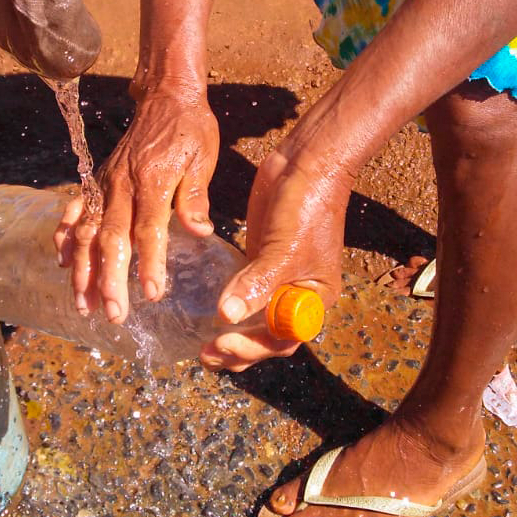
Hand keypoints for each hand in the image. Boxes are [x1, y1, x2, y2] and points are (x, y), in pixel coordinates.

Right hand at [55, 83, 218, 322]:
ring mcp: (105, 182)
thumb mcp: (203, 159)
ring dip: (83, 270)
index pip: (149, 230)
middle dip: (110, 280)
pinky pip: (74, 210)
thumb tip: (200, 232)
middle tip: (113, 314)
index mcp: (153, 180)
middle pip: (111, 238)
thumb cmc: (190, 130)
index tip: (151, 294)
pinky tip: (61, 262)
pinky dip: (64, 236)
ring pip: (86, 231)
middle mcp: (123, 184)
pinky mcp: (97, 179)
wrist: (166, 95)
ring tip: (84, 303)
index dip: (150, 264)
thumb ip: (196, 197)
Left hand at [201, 145, 350, 371]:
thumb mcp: (284, 249)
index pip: (283, 339)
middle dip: (238, 349)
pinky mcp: (259, 260)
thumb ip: (257, 284)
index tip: (223, 340)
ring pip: (252, 319)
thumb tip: (227, 316)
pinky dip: (227, 306)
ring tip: (202, 346)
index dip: (253, 347)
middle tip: (205, 354)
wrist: (306, 163)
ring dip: (230, 335)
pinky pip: (242, 292)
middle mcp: (297, 295)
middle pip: (266, 336)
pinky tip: (205, 313)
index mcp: (314, 300)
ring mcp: (277, 278)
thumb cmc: (307, 206)